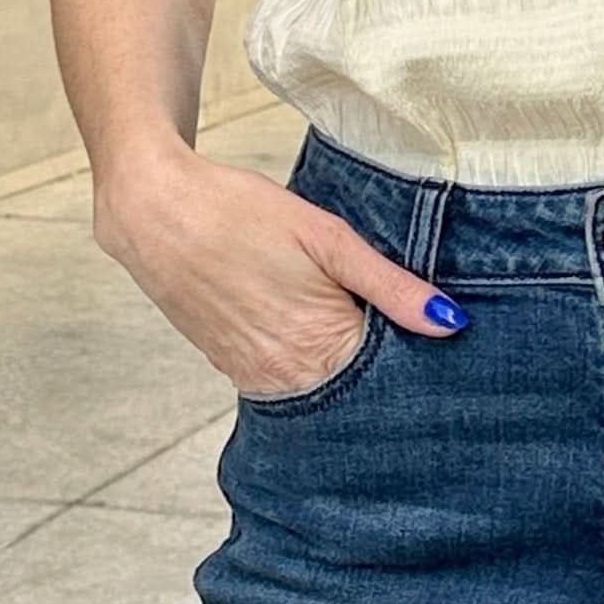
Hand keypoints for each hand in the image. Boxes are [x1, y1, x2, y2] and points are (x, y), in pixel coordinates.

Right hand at [94, 141, 466, 396]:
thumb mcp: (327, 238)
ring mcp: (256, 382)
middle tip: (395, 334)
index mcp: (318, 354)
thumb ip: (391, 286)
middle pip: (355, 392)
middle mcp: (286, 382)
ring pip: (320, 388)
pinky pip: (287, 380)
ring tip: (346, 325)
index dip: (413, 362)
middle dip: (380, 371)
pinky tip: (305, 327)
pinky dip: (305, 362)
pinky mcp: (233, 372)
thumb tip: (450, 322)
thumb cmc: (238, 213)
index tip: (433, 346)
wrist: (152, 210)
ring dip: (341, 367)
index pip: (388, 382)